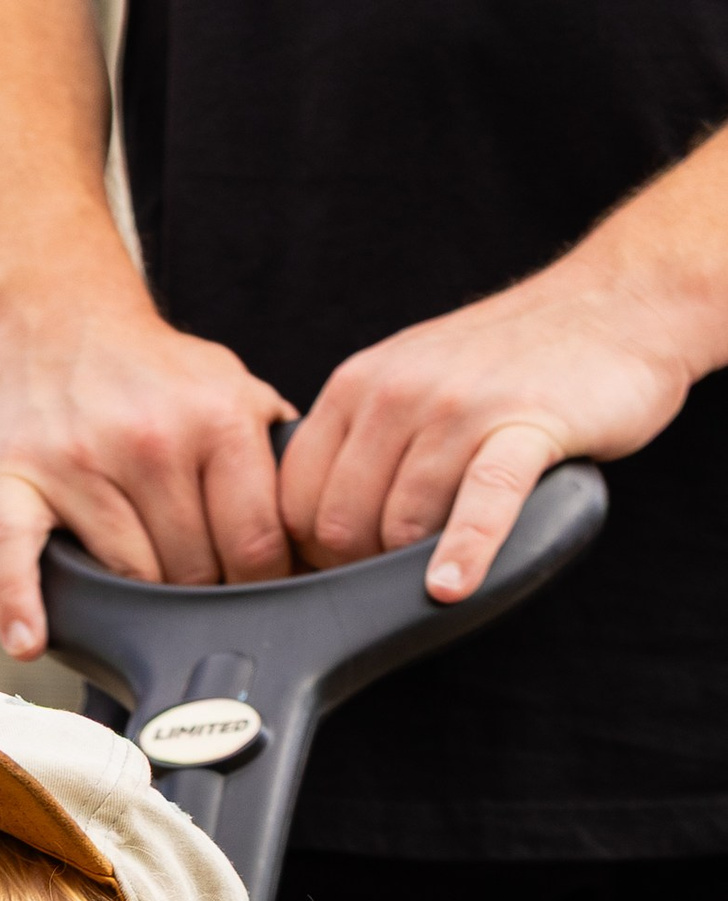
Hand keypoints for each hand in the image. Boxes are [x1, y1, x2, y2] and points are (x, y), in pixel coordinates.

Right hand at [0, 300, 293, 656]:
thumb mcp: (229, 386)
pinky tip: (28, 642)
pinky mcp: (13, 480)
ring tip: (140, 576)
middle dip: (198, 589)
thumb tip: (312, 522)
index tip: (252, 588)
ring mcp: (77, 463)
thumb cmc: (147, 372)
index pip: (254, 543)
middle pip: (191, 573)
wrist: (59, 320)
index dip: (261, 581)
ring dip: (137, 597)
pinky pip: (13, 558)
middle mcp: (149, 439)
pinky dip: (19, 606)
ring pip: (126, 580)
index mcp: (215, 417)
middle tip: (192, 578)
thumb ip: (269, 449)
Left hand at [281, 254, 697, 597]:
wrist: (618, 302)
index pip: (295, 498)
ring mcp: (461, 406)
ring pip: (401, 524)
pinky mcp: (526, 425)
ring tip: (445, 559)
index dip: (312, 550)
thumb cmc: (510, 361)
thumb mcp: (412, 379)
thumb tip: (311, 526)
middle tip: (398, 569)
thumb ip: (362, 438)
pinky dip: (465, 550)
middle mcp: (399, 391)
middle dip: (361, 565)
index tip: (344, 566)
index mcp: (360, 383)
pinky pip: (481, 501)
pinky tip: (453, 585)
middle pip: (340, 524)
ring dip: (416, 562)